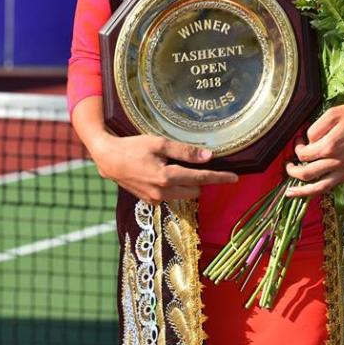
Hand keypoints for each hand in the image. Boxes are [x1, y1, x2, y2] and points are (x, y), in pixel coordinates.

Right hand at [90, 131, 237, 202]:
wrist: (108, 159)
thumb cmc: (133, 147)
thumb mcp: (159, 143)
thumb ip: (184, 151)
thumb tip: (208, 156)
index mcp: (167, 177)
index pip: (201, 179)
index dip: (219, 178)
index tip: (235, 178)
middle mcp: (163, 192)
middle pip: (195, 189)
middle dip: (200, 178)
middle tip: (193, 161)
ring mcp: (155, 200)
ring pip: (184, 194)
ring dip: (187, 183)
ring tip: (176, 165)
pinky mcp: (149, 201)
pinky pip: (171, 196)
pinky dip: (175, 186)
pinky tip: (164, 172)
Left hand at [284, 100, 343, 197]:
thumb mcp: (334, 113)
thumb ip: (317, 127)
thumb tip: (308, 140)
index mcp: (329, 146)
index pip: (303, 154)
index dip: (297, 148)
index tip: (299, 140)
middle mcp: (337, 162)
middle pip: (306, 174)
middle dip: (293, 171)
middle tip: (288, 167)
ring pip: (320, 187)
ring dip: (302, 191)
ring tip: (290, 193)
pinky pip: (335, 185)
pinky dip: (322, 188)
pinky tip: (316, 188)